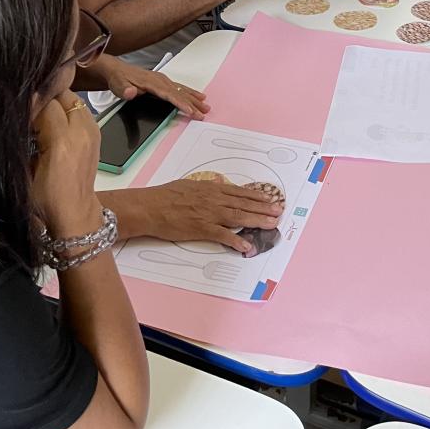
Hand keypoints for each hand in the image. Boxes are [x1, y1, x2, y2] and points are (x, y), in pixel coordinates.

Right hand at [31, 90, 102, 234]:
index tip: (17, 111)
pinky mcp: (96, 133)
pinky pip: (80, 109)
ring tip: (40, 115)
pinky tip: (53, 121)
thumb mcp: (26, 168)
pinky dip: (66, 109)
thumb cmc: (45, 198)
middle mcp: (82, 130)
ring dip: (56, 102)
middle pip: (61, 94)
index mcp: (61, 140)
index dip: (29, 103)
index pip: (44, 102)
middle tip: (28, 111)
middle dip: (43, 98)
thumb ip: (24, 137)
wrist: (75, 213)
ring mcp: (93, 130)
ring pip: (72, 98)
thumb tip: (21, 111)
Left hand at [98, 56, 208, 118]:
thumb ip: (125, 90)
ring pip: (182, 90)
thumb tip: (131, 92)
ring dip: (194, 98)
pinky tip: (197, 96)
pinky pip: (180, 87)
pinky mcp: (163, 81)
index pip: (169, 94)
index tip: (190, 111)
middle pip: (179, 93)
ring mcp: (163, 80)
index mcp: (152, 82)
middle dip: (192, 104)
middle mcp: (160, 80)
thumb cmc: (118, 79)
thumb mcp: (118, 85)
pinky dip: (190, 92)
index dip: (180, 103)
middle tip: (203, 114)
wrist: (116, 70)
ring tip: (205, 106)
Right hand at [123, 179, 284, 253]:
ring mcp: (209, 214)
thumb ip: (207, 185)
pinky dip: (236, 240)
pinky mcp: (202, 229)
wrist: (151, 207)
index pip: (239, 192)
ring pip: (238, 217)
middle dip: (263, 208)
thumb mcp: (190, 184)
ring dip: (257, 221)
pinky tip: (247, 246)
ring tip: (271, 225)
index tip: (269, 198)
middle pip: (243, 204)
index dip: (256, 195)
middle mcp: (214, 200)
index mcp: (211, 189)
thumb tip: (220, 182)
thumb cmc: (166, 195)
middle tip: (278, 212)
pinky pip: (223, 235)